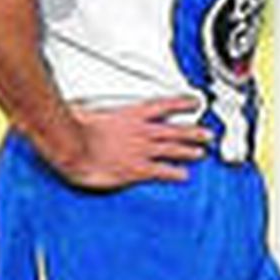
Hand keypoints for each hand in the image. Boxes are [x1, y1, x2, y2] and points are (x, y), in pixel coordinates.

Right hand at [57, 96, 211, 188]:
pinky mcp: (137, 169)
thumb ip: (89, 109)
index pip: (164, 105)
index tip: (194, 103)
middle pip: (175, 130)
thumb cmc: (74, 130)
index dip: (182, 104)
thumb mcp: (83, 110)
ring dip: (190, 151)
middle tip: (207, 134)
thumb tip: (79, 105)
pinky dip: (175, 173)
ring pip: (174, 149)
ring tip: (201, 153)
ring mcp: (141, 151)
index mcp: (130, 115)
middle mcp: (141, 132)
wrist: (72, 145)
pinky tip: (184, 176)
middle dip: (194, 132)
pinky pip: (163, 171)